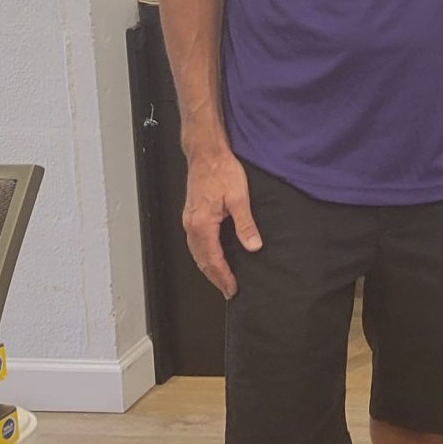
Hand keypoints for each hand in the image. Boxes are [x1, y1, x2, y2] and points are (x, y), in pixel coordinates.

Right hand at [182, 148, 259, 298]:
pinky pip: (195, 243)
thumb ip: (245, 225)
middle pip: (202, 260)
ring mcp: (189, 220)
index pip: (213, 259)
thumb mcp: (239, 198)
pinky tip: (212, 256)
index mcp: (202, 224)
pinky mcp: (191, 214)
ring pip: (196, 252)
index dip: (224, 276)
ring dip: (208, 268)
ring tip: (221, 279)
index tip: (232, 289)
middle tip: (228, 290)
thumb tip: (253, 246)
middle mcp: (191, 225)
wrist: (206, 153)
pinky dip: (204, 255)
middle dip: (215, 277)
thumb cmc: (221, 170)